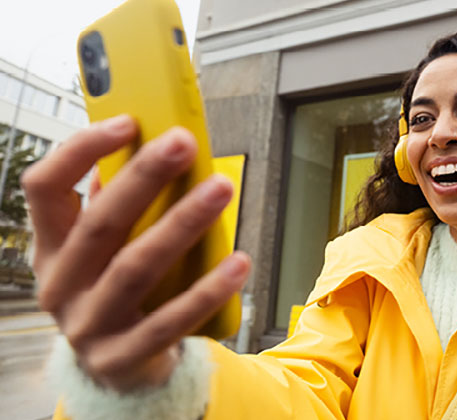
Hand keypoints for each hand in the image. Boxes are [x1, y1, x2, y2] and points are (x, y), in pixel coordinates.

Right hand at [23, 115, 249, 390]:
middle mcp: (60, 285)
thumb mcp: (105, 252)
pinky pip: (171, 320)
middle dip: (144, 177)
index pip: (44, 188)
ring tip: (220, 189)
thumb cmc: (119, 291)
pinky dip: (207, 289)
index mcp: (51, 247)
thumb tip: (154, 150)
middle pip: (100, 223)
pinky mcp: (123, 356)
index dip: (81, 150)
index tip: (128, 121)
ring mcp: (88, 326)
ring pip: (136, 267)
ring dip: (182, 223)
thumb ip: (120, 207)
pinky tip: (239, 261)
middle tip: (184, 142)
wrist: (120, 370)